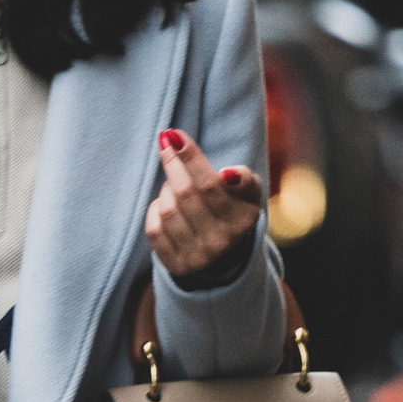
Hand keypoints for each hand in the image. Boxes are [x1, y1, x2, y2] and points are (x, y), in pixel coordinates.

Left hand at [144, 129, 262, 282]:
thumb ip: (244, 177)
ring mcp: (198, 257)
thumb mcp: (248, 190)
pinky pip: (154, 229)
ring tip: (174, 183)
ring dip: (167, 189)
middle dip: (173, 165)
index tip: (173, 136)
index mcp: (242, 220)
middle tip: (166, 145)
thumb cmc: (233, 206)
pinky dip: (156, 210)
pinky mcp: (176, 265)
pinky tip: (166, 205)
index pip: (210, 184)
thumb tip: (227, 174)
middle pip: (185, 194)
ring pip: (168, 210)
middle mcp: (221, 242)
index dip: (190, 158)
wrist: (222, 249)